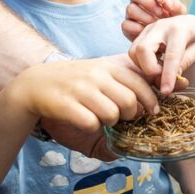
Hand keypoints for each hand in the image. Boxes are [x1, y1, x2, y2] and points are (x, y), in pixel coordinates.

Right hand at [7, 54, 162, 137]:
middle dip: (132, 115)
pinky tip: (83, 121)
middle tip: (124, 118)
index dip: (151, 99)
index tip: (153, 110)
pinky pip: (91, 123)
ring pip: (113, 114)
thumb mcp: (100, 75)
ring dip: (110, 123)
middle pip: (130, 102)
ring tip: (101, 119)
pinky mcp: (67, 104)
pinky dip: (91, 127)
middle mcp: (97, 75)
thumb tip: (160, 101)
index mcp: (108, 66)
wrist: (35, 85)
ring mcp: (81, 89)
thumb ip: (126, 85)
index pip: (140, 82)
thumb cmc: (75, 84)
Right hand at [122, 0, 187, 40]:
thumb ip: (175, 5)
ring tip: (156, 24)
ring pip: (130, 9)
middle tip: (160, 13)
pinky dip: (137, 29)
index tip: (162, 0)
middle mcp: (137, 1)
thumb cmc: (174, 22)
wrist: (170, 41)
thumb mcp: (179, 14)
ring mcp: (131, 14)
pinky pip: (126, 25)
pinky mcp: (127, 27)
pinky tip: (147, 32)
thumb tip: (165, 2)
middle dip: (147, 2)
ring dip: (145, 17)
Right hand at [129, 15, 194, 94]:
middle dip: (149, 69)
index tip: (166, 91)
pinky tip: (155, 64)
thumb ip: (186, 62)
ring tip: (160, 69)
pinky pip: (133, 51)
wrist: (190, 22)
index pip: (171, 55)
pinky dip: (141, 63)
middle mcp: (161, 26)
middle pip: (142, 49)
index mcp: (180, 30)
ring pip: (133, 51)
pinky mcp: (142, 34)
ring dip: (144, 67)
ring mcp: (148, 29)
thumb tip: (173, 76)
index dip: (168, 75)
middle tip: (162, 75)